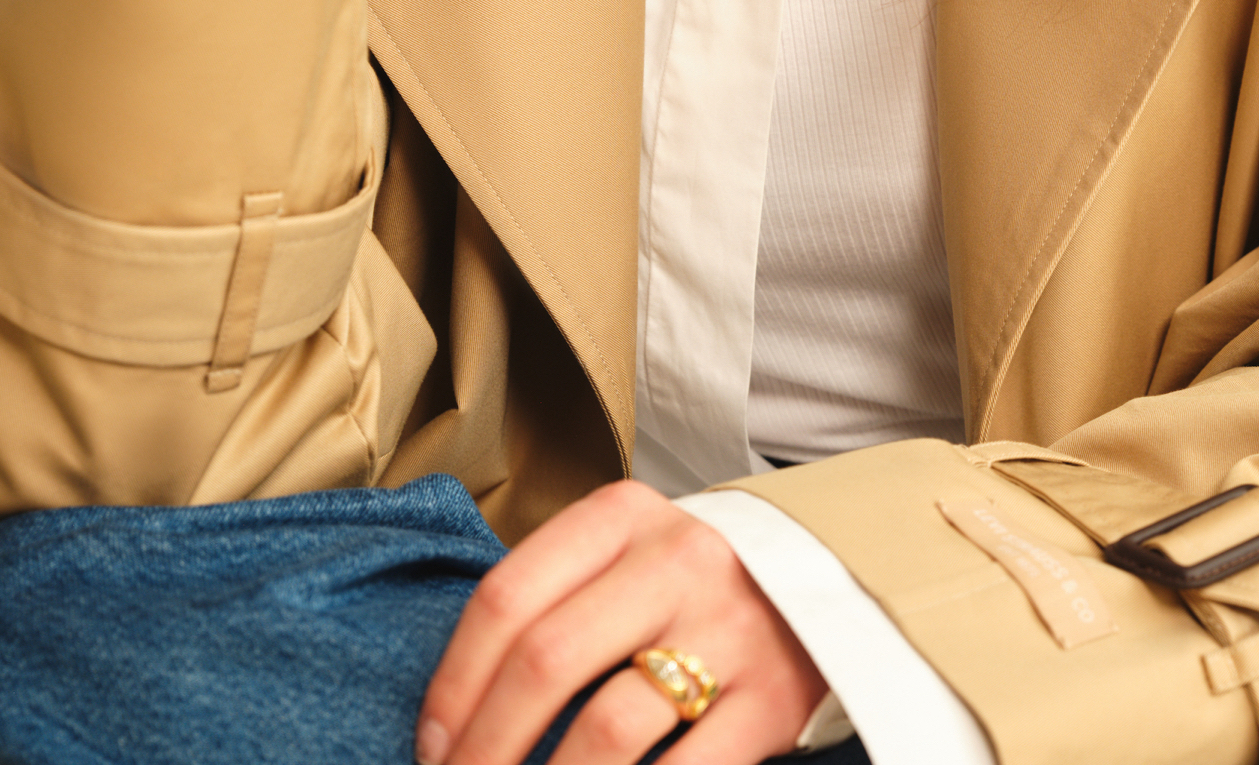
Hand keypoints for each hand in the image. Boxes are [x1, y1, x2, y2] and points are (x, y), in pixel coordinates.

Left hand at [416, 482, 829, 764]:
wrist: (827, 576)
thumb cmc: (691, 584)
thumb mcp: (625, 556)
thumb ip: (553, 603)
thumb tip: (455, 716)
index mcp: (624, 517)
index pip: (508, 597)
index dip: (453, 686)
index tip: (431, 748)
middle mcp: (678, 559)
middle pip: (546, 662)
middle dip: (483, 751)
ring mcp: (730, 628)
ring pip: (605, 730)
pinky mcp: (771, 698)